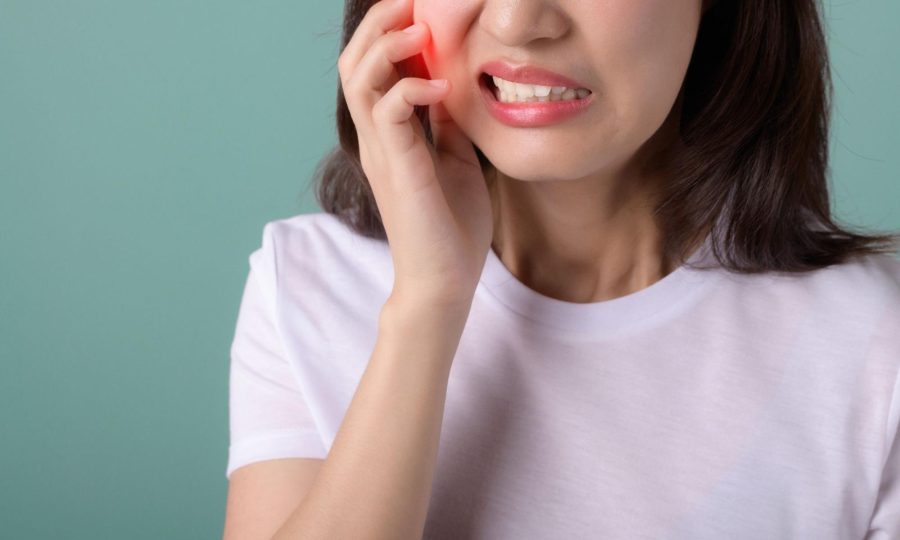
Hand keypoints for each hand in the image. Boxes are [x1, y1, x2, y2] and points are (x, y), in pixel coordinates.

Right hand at [338, 0, 493, 305]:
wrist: (445, 281)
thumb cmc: (451, 225)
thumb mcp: (454, 159)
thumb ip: (444, 123)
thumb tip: (450, 84)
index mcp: (388, 135)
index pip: (373, 69)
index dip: (389, 33)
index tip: (420, 9)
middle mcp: (376, 139)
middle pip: (355, 63)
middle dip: (380, 25)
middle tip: (412, 3)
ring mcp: (382, 153)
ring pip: (360, 79)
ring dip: (388, 46)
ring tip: (420, 29)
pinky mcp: (398, 169)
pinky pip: (390, 113)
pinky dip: (411, 89)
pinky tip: (441, 87)